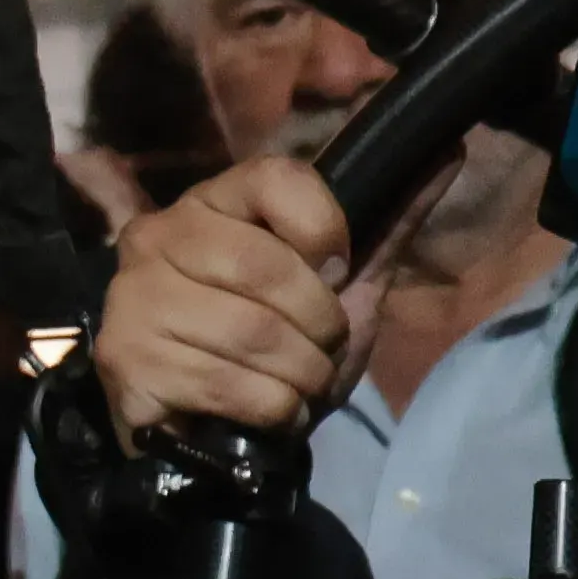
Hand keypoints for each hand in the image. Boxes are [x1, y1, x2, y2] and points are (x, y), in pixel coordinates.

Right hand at [89, 156, 361, 442]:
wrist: (216, 431)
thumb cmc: (279, 347)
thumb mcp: (343, 287)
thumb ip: (387, 224)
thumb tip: (451, 147)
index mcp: (210, 201)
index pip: (276, 178)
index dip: (324, 229)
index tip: (336, 271)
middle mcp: (157, 237)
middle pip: (265, 265)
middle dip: (319, 323)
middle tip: (319, 350)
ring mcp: (134, 299)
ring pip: (251, 333)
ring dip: (301, 375)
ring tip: (297, 386)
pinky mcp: (126, 361)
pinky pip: (227, 384)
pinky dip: (272, 409)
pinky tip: (269, 412)